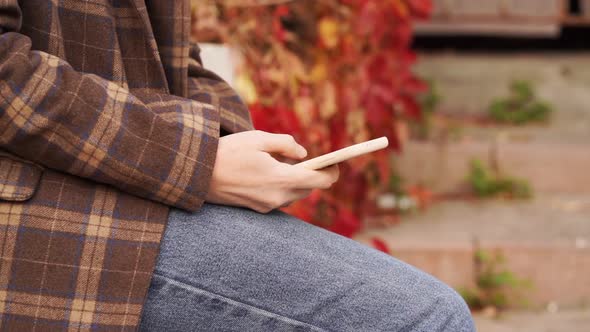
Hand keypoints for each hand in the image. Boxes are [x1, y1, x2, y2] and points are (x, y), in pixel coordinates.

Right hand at [205, 130, 338, 212]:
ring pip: (293, 195)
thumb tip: (303, 154)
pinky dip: (282, 187)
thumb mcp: (259, 138)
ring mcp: (266, 205)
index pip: (320, 182)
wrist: (198, 175)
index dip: (332, 172)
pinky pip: (278, 198)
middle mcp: (277, 197)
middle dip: (312, 175)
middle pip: (308, 189)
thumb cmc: (228, 152)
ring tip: (287, 164)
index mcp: (282, 179)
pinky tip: (270, 173)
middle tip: (311, 160)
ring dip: (296, 181)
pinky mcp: (256, 208)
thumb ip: (286, 144)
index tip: (335, 163)